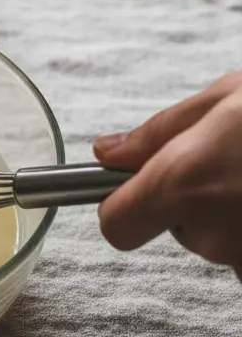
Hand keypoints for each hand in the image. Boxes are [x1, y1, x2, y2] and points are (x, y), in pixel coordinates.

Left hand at [94, 72, 241, 273]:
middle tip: (234, 161)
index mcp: (186, 184)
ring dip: (233, 213)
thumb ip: (161, 131)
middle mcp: (214, 234)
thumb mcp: (231, 97)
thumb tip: (106, 152)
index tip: (141, 186)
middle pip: (178, 227)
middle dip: (198, 198)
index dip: (122, 206)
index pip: (116, 225)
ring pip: (220, 239)